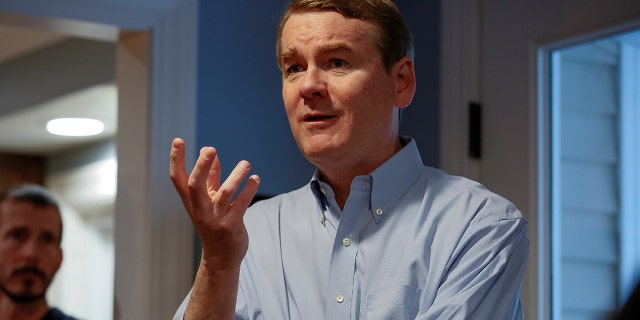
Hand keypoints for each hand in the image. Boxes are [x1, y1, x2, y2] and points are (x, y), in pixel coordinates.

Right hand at [169, 138, 259, 269]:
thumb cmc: (215, 224)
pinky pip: (240, 205)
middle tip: (210, 149)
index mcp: (191, 202)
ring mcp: (214, 219)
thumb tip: (210, 152)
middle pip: (195, 185)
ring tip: (246, 164)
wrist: (221, 258)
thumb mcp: (209, 201)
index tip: (178, 140)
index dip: (176, 160)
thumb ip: (210, 177)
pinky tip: (255, 179)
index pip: (178, 178)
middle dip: (201, 166)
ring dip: (235, 177)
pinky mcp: (230, 227)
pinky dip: (248, 190)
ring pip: (223, 194)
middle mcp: (200, 210)